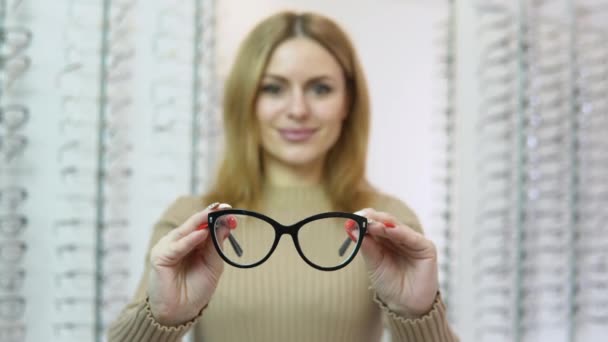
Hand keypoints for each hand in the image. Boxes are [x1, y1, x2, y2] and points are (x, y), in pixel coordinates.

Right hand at [147, 202, 230, 325]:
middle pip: (195, 223)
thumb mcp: (213, 264)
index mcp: (193, 242)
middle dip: (210, 215)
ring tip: (215, 215)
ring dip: (201, 221)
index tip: (230, 210)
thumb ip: (217, 244)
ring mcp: (168, 247)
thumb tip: (226, 223)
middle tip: (224, 208)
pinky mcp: (160, 256)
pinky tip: (202, 233)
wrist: (181, 311)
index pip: (204, 224)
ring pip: (185, 230)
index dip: (217, 216)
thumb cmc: (196, 288)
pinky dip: (190, 240)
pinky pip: (177, 246)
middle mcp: (179, 241)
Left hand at [355, 208, 437, 317]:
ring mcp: (413, 241)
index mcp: (385, 239)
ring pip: (397, 226)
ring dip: (383, 224)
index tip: (352, 219)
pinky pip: (411, 237)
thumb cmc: (389, 284)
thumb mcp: (374, 263)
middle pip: (385, 222)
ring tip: (371, 223)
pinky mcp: (426, 247)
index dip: (364, 219)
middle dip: (372, 219)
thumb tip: (351, 228)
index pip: (375, 223)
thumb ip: (366, 246)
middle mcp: (399, 237)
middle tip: (360, 217)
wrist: (406, 305)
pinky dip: (399, 232)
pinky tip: (388, 229)